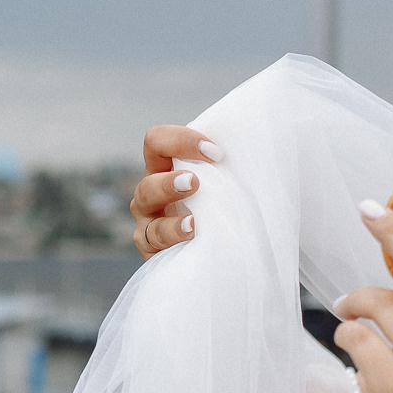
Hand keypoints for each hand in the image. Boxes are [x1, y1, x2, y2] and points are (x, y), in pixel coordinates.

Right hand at [129, 124, 219, 257]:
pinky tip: (193, 231)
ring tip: (193, 215)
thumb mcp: (226, 184)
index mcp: (164, 169)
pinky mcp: (152, 248)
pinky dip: (174, 233)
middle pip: (147, 180)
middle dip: (169, 181)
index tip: (216, 152)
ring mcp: (148, 222)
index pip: (157, 142)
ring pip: (144, 206)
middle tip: (195, 183)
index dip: (181, 141)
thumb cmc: (226, 210)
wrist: (225, 251)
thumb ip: (224, 165)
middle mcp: (151, 193)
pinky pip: (154, 239)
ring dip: (167, 203)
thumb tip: (248, 143)